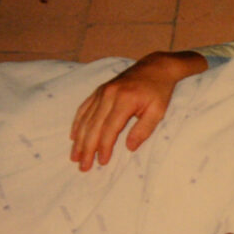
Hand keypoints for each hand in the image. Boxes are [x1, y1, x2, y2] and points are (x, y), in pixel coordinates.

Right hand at [69, 50, 206, 170]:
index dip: (104, 147)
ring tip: (75, 157)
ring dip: (79, 139)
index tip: (102, 162)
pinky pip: (84, 108)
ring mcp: (102, 91)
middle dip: (87, 148)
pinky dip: (77, 123)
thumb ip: (143, 129)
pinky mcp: (100, 90)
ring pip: (86, 119)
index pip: (109, 129)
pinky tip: (74, 136)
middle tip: (83, 166)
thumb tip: (129, 148)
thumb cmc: (159, 91)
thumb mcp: (158, 111)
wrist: (155, 67)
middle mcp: (109, 94)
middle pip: (93, 126)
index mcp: (124, 100)